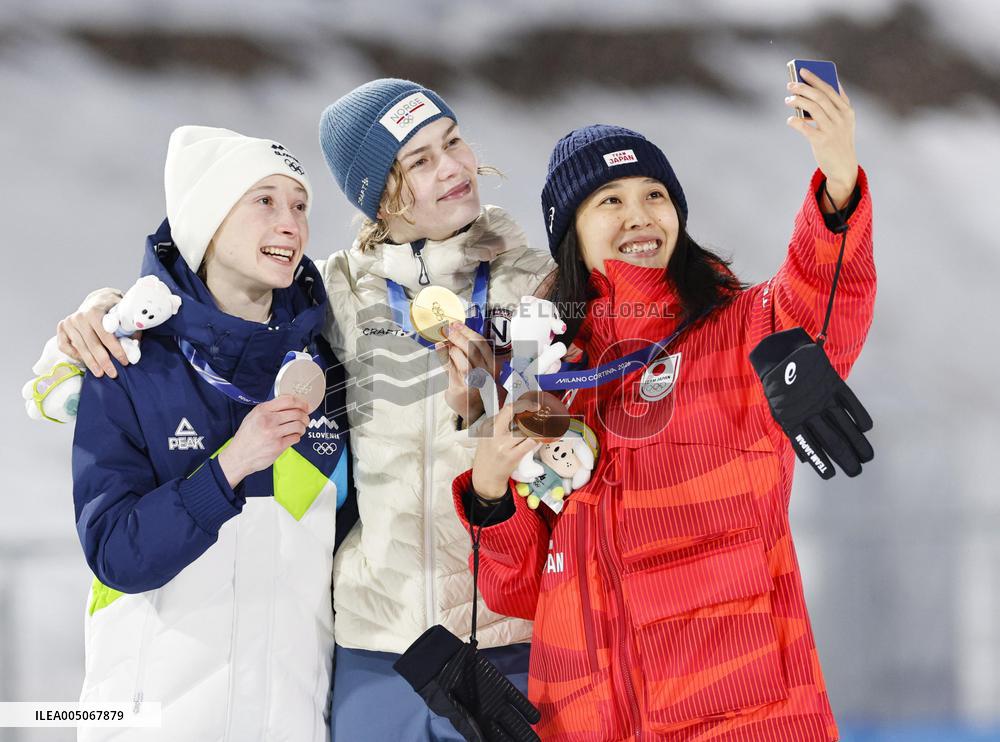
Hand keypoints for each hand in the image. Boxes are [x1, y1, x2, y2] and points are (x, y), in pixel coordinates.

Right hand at [56, 288, 127, 377]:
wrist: (97, 300)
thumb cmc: (113, 309)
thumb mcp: (124, 314)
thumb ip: (129, 330)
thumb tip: (134, 348)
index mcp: (95, 311)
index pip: (106, 335)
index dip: (116, 350)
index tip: (125, 362)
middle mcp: (79, 316)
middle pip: (92, 344)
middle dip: (104, 361)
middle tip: (113, 374)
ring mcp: (68, 322)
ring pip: (80, 348)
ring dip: (91, 363)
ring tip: (100, 374)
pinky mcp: (61, 327)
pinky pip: (65, 346)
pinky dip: (75, 356)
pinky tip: (85, 362)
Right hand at [217, 395, 309, 487]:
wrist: (239, 456)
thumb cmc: (246, 436)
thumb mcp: (253, 416)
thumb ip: (269, 409)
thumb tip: (290, 404)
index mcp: (263, 410)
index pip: (288, 400)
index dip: (301, 402)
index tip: (305, 406)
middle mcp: (268, 420)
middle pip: (297, 412)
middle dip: (305, 416)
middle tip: (306, 419)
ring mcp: (273, 433)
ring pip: (299, 425)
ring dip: (303, 427)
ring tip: (300, 429)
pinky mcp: (278, 446)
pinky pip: (295, 438)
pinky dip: (297, 437)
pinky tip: (292, 437)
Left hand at [439, 322, 496, 421]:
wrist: (476, 410)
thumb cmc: (476, 385)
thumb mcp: (479, 368)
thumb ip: (470, 353)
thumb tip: (454, 333)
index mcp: (492, 365)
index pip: (482, 344)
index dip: (468, 331)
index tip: (457, 323)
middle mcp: (486, 374)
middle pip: (473, 350)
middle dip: (458, 336)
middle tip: (447, 328)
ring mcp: (474, 383)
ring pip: (464, 362)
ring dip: (453, 349)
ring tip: (445, 341)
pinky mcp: (461, 389)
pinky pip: (450, 370)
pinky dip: (443, 356)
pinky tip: (439, 348)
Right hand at [471, 404, 540, 500]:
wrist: (485, 479)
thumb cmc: (488, 457)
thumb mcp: (487, 437)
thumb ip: (500, 425)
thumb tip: (519, 413)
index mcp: (488, 426)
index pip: (508, 409)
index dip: (524, 404)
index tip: (534, 405)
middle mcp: (494, 434)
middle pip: (517, 416)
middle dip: (532, 412)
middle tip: (542, 412)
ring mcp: (503, 445)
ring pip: (526, 430)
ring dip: (536, 428)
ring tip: (543, 427)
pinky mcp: (512, 456)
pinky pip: (530, 443)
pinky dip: (539, 438)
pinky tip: (543, 437)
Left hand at [786, 68, 857, 208]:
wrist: (844, 167)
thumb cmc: (839, 141)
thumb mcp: (844, 122)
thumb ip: (837, 104)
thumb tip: (825, 85)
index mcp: (847, 110)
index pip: (830, 89)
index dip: (815, 79)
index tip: (803, 70)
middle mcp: (841, 118)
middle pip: (820, 97)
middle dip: (803, 88)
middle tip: (790, 84)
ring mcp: (832, 130)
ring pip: (813, 109)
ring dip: (798, 101)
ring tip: (787, 99)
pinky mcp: (822, 142)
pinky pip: (805, 128)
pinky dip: (795, 121)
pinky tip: (790, 119)